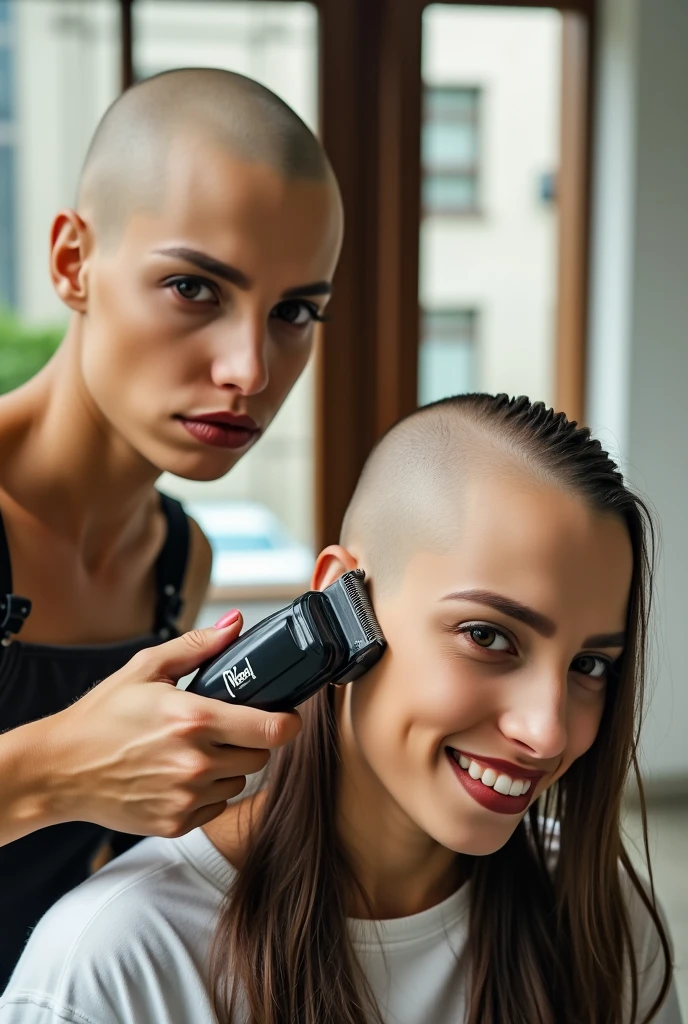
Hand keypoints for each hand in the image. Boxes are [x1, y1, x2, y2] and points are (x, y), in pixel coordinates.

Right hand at [41, 617, 301, 837]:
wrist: (60, 769)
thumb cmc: (101, 717)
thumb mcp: (147, 668)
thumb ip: (198, 646)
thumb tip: (235, 624)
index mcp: (194, 719)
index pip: (271, 729)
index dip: (287, 721)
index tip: (287, 716)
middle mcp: (195, 762)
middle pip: (261, 757)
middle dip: (250, 740)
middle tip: (223, 729)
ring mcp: (186, 797)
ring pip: (240, 782)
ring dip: (229, 767)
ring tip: (195, 751)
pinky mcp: (176, 823)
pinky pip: (217, 807)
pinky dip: (208, 793)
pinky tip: (181, 775)